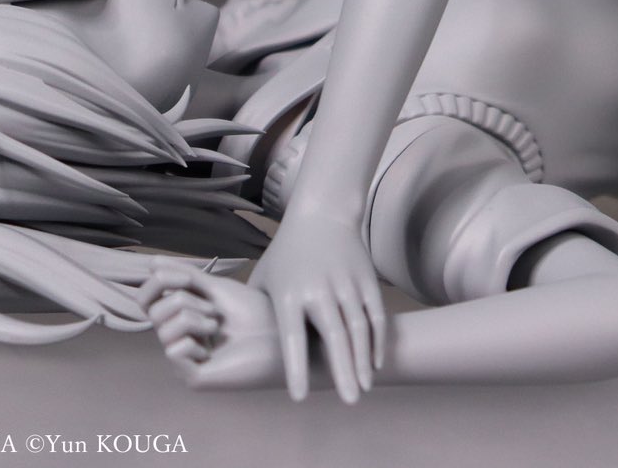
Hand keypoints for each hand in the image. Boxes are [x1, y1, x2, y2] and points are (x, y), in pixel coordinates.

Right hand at [141, 266, 283, 391]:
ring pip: (165, 331)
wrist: (280, 334)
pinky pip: (174, 351)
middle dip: (186, 302)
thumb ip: (183, 276)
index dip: (158, 283)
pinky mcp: (193, 378)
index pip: (146, 300)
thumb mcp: (214, 288)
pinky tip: (214, 351)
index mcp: (179, 318)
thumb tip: (151, 262)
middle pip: (155, 313)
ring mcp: (183, 361)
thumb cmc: (252, 311)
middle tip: (214, 310)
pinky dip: (195, 342)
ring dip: (195, 320)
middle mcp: (176, 340)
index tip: (187, 278)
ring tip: (217, 327)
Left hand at [248, 205, 386, 403]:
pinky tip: (374, 364)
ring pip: (359, 328)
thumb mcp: (265, 279)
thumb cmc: (286, 253)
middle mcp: (319, 289)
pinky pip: (375, 315)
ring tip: (362, 389)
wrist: (322, 214)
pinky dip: (376, 341)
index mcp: (289, 293)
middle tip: (349, 402)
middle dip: (343, 371)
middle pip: (334, 336)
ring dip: (362, 361)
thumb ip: (256, 313)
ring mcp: (346, 283)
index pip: (293, 337)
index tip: (299, 397)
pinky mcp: (366, 278)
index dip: (295, 367)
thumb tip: (240, 349)